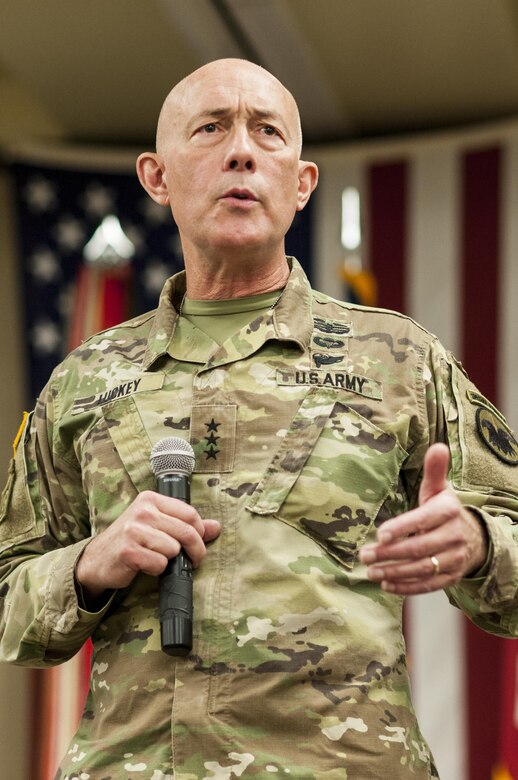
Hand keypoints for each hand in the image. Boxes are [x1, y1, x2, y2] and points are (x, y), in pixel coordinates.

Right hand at [75, 491, 220, 600]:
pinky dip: (156, 569)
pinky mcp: (128, 551)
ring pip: (173, 549)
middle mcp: (142, 511)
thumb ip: (186, 525)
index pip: (190, 514)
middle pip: (186, 532)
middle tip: (192, 561)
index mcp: (151, 499)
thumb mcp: (158, 526)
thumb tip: (216, 527)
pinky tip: (144, 565)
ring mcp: (133, 530)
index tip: (198, 545)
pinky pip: (159, 564)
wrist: (97, 559)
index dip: (200, 533)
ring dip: (170, 560)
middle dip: (195, 551)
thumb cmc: (132, 541)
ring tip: (156, 558)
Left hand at [358, 443, 487, 594]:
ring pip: (423, 569)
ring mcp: (454, 559)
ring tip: (370, 571)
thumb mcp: (439, 489)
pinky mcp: (451, 577)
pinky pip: (429, 585)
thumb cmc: (445, 509)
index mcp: (448, 511)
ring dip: (394, 572)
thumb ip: (434, 470)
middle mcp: (454, 536)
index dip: (401, 528)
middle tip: (365, 555)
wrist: (474, 537)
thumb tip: (437, 446)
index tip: (379, 534)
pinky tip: (386, 584)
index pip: (423, 520)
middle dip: (390, 553)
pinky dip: (407, 587)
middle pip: (419, 548)